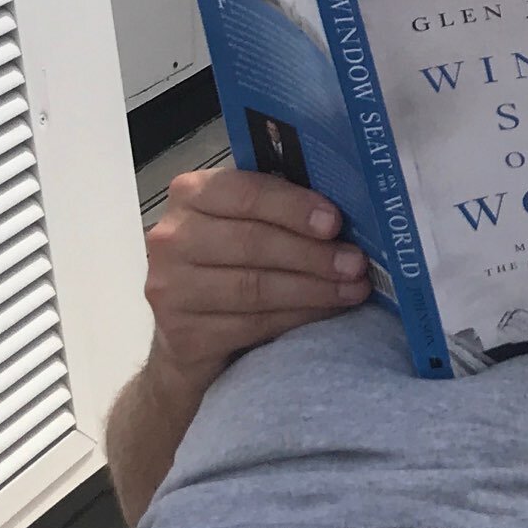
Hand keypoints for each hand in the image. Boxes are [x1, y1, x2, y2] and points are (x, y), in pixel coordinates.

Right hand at [143, 165, 369, 398]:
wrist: (184, 335)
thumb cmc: (226, 265)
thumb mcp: (243, 223)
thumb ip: (278, 210)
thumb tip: (348, 214)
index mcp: (190, 194)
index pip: (245, 193)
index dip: (293, 207)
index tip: (335, 222)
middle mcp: (172, 238)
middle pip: (252, 243)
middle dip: (313, 254)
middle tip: (356, 263)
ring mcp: (171, 288)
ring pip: (255, 287)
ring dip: (313, 289)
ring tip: (353, 289)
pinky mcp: (184, 334)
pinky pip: (252, 324)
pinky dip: (297, 317)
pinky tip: (326, 312)